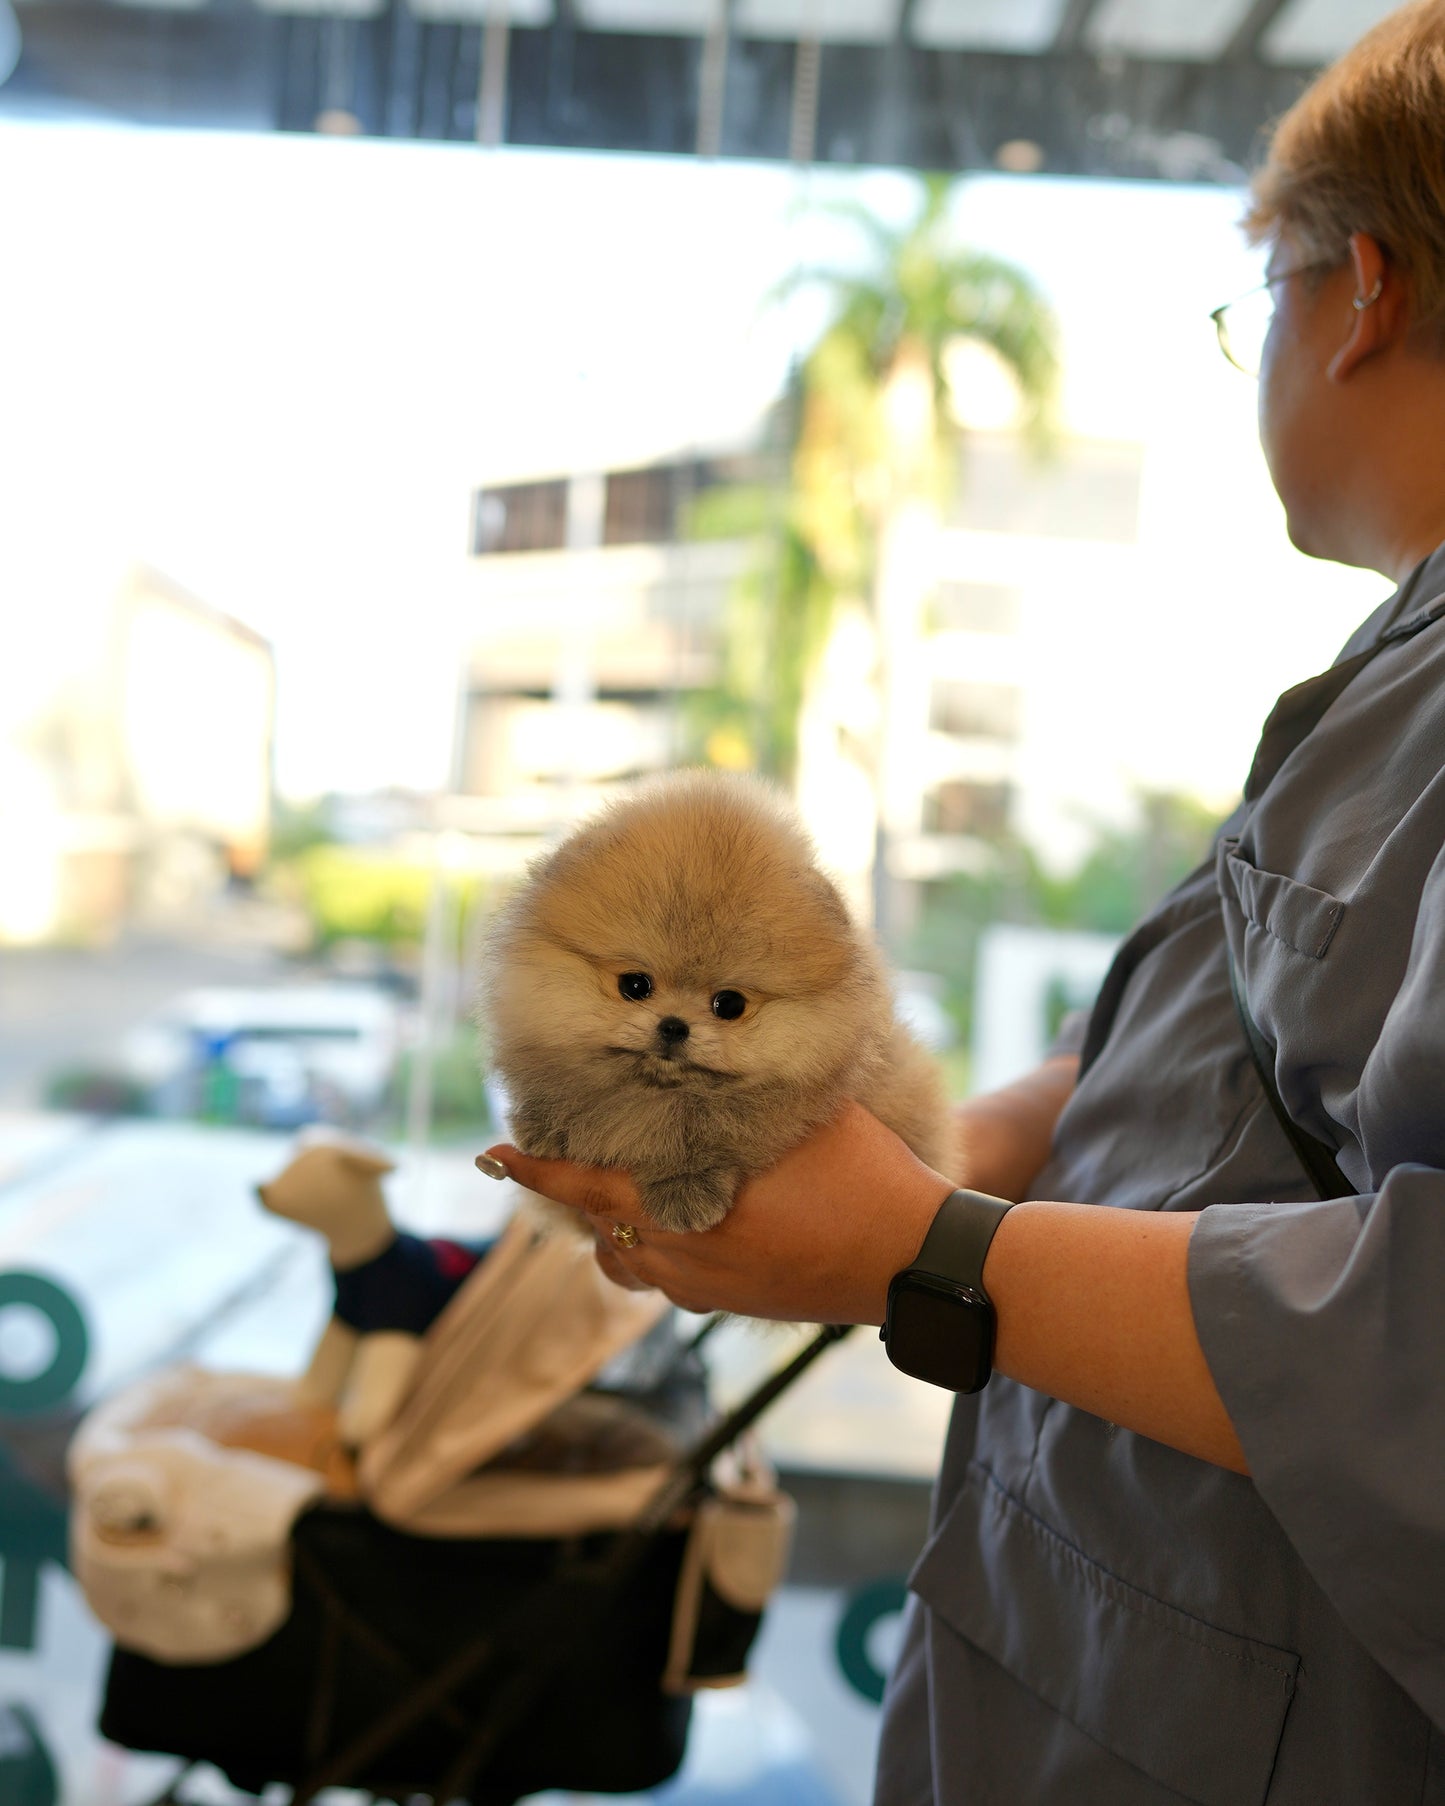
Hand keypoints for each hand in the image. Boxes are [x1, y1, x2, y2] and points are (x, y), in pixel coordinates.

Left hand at [482, 1101, 953, 1324]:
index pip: (584, 1188)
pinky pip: (668, 1280)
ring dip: (614, 1229)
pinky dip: (656, 1249)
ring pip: (627, 1262)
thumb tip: (704, 1046)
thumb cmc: (863, 1177)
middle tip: (556, 1161)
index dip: (536, 1170)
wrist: (915, 1260)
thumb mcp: (800, 1116)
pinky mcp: (731, 1306)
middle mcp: (680, 1258)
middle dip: (575, 1196)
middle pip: (597, 1229)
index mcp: (685, 1208)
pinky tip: (684, 1218)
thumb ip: (743, 1090)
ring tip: (623, 1191)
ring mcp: (704, 1291)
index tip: (495, 1154)